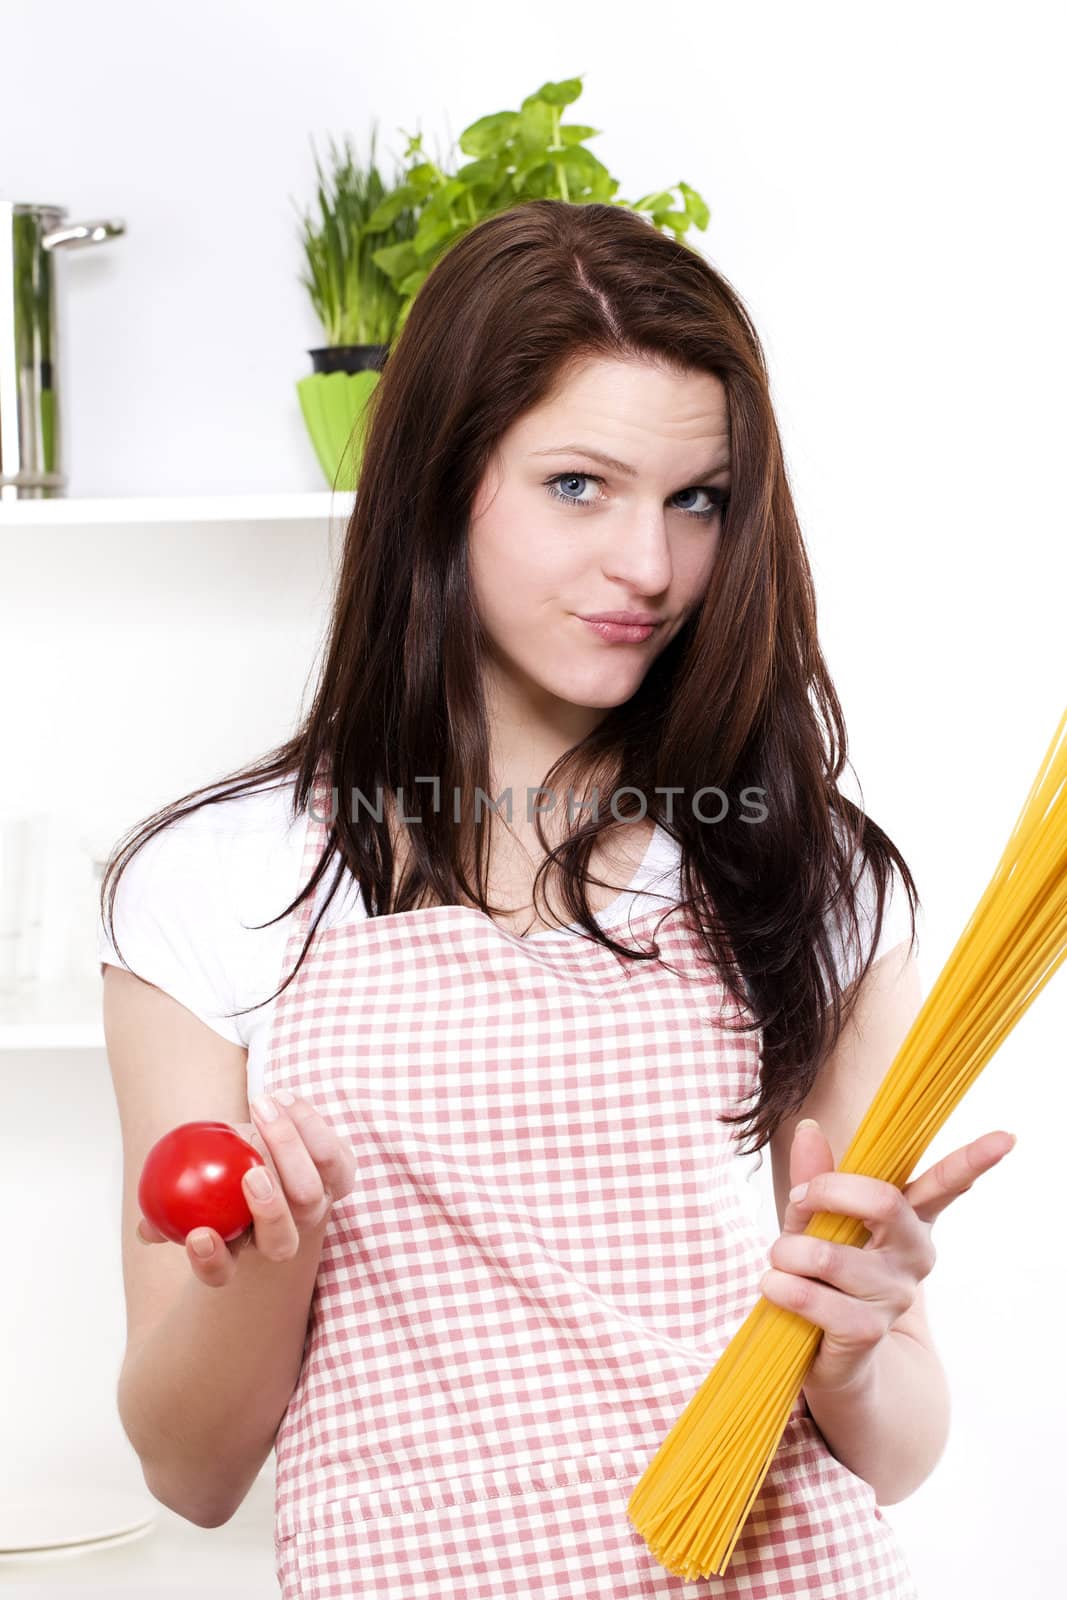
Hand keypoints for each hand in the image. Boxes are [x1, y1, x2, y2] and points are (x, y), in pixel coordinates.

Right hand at [137, 1092, 356, 1287]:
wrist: (262, 1145)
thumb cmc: (218, 1172)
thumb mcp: (189, 1187)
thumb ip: (165, 1207)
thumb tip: (146, 1227)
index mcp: (238, 1249)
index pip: (222, 1271)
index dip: (211, 1261)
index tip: (198, 1234)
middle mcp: (283, 1236)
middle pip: (282, 1241)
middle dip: (269, 1211)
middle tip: (251, 1173)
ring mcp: (315, 1208)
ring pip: (311, 1195)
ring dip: (288, 1150)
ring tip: (261, 1109)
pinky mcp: (339, 1176)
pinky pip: (334, 1156)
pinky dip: (310, 1125)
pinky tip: (282, 1098)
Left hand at [758, 1118, 1016, 1392]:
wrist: (826, 1350)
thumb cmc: (823, 1272)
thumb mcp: (815, 1218)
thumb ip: (815, 1176)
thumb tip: (810, 1127)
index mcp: (908, 1218)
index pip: (945, 1184)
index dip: (974, 1160)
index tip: (1005, 1138)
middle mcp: (913, 1253)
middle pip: (883, 1201)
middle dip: (828, 1191)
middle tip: (798, 1200)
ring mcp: (894, 1293)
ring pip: (829, 1254)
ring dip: (786, 1252)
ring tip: (779, 1260)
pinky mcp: (867, 1328)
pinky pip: (815, 1298)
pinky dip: (782, 1287)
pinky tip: (776, 1287)